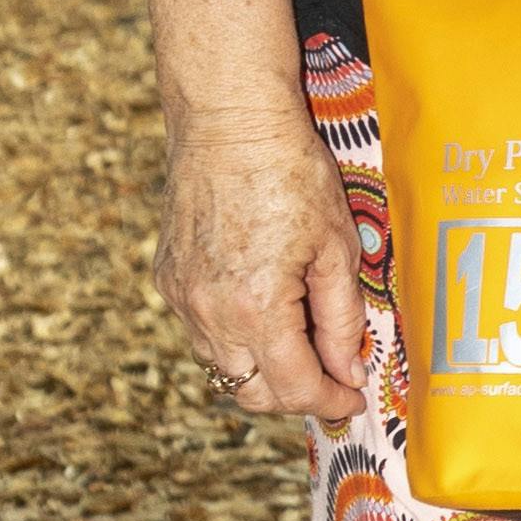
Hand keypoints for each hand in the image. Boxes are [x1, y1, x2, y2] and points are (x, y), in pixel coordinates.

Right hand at [159, 116, 367, 420]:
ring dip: (263, 370)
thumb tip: (349, 372)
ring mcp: (181, 298)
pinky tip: (266, 310)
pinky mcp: (167, 279)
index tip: (352, 398)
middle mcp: (210, 314)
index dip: (329, 401)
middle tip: (333, 378)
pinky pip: (202, 332)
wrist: (228, 120)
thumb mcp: (337, 248)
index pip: (294, 389)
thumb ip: (342, 320)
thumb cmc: (291, 172)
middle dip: (296, 396)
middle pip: (252, 393)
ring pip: (222, 367)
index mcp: (257, 309)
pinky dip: (235, 337)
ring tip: (303, 342)